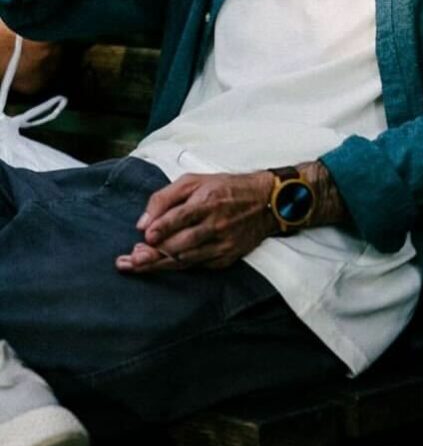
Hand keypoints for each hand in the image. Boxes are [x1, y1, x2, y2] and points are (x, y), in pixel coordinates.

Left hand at [115, 171, 274, 273]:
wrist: (266, 202)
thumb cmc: (225, 188)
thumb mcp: (195, 180)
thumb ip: (165, 197)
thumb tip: (142, 224)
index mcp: (208, 201)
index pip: (181, 217)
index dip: (162, 228)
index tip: (145, 236)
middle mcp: (217, 224)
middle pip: (181, 244)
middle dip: (154, 253)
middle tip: (132, 259)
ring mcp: (223, 243)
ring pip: (186, 259)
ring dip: (160, 264)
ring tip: (138, 265)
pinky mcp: (227, 257)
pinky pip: (198, 265)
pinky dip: (179, 265)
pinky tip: (163, 264)